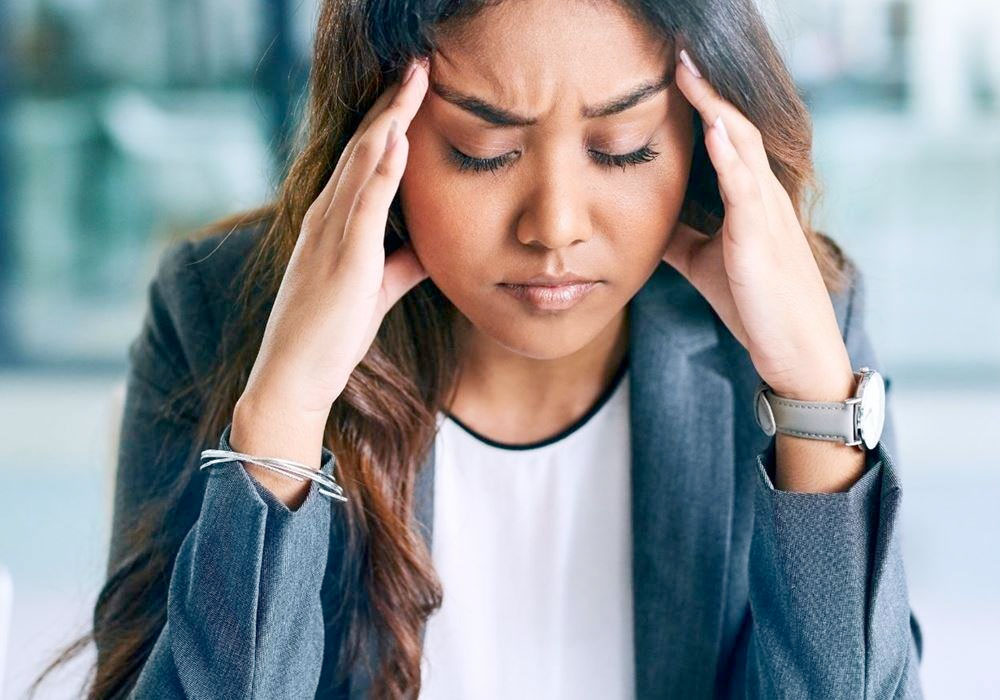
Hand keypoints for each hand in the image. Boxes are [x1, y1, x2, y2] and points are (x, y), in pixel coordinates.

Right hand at [240, 56, 430, 421]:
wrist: (293, 378)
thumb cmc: (329, 336)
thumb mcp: (374, 292)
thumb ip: (401, 265)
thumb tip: (430, 247)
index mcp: (333, 223)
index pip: (364, 160)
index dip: (389, 122)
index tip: (414, 91)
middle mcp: (327, 218)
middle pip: (363, 147)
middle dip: (392, 105)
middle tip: (419, 65)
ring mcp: (331, 236)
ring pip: (362, 164)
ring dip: (390, 120)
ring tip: (415, 81)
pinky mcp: (343, 260)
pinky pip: (364, 206)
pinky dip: (383, 171)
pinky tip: (400, 140)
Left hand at [662, 46, 853, 400]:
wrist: (793, 350)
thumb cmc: (754, 304)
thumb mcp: (707, 261)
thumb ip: (683, 234)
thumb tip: (646, 219)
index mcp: (751, 199)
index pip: (727, 139)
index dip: (704, 105)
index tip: (675, 75)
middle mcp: (763, 196)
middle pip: (736, 128)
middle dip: (708, 92)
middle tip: (680, 56)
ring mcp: (766, 214)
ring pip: (743, 147)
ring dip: (715, 108)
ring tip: (689, 74)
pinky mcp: (761, 240)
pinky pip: (746, 188)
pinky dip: (729, 157)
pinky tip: (712, 129)